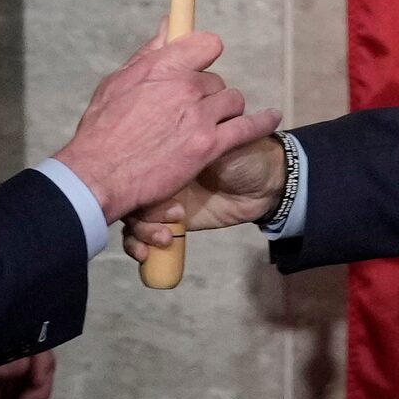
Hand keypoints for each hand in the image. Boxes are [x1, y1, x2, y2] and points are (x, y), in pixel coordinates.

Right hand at [54, 26, 283, 220]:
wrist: (98, 176)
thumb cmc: (102, 131)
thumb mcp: (118, 83)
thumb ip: (149, 53)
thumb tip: (168, 23)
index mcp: (162, 66)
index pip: (205, 43)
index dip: (205, 53)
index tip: (202, 61)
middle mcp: (184, 86)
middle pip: (216, 80)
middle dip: (207, 94)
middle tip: (190, 113)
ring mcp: (199, 116)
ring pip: (232, 102)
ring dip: (225, 112)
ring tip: (211, 125)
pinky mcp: (208, 145)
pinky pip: (247, 128)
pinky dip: (262, 122)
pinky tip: (271, 119)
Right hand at [122, 135, 289, 262]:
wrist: (268, 185)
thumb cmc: (245, 155)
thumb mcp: (219, 144)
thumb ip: (192, 147)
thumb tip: (163, 147)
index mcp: (168, 149)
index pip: (137, 164)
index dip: (134, 181)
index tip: (145, 195)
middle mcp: (160, 174)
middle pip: (130, 193)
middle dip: (137, 213)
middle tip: (165, 222)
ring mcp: (163, 200)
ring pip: (133, 217)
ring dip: (141, 232)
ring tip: (164, 238)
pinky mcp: (171, 223)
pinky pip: (145, 235)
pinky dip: (139, 245)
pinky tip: (146, 254)